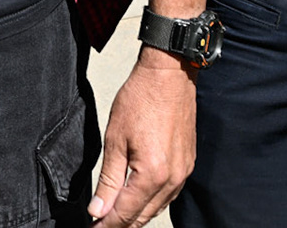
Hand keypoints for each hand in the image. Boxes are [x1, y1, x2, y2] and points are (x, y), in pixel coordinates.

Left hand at [88, 50, 196, 226]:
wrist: (169, 74)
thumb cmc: (141, 98)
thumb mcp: (115, 140)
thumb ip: (109, 180)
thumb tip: (99, 211)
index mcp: (152, 174)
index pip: (126, 214)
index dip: (106, 225)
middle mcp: (172, 178)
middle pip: (144, 216)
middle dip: (121, 224)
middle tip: (100, 224)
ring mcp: (183, 172)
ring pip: (157, 207)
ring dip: (137, 215)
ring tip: (115, 215)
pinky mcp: (188, 163)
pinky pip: (169, 193)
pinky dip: (152, 201)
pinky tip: (138, 198)